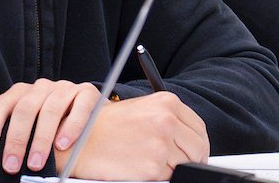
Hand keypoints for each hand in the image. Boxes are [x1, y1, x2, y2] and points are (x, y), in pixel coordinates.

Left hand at [0, 79, 98, 173]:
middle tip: (12, 165)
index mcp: (21, 93)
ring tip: (36, 163)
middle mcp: (41, 87)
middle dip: (16, 140)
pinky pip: (79, 108)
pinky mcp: (88, 92)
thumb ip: (18, 136)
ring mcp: (64, 88)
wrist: (88, 114)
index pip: (1, 105)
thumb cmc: (53, 127)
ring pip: (50, 110)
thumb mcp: (31, 128)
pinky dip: (71, 127)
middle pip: (25, 109)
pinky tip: (63, 145)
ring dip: (41, 139)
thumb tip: (4, 159)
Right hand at [53, 92, 207, 180]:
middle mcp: (166, 121)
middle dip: (193, 159)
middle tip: (181, 164)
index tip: (194, 152)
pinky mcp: (153, 167)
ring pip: (186, 164)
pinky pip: (169, 177)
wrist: (80, 138)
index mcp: (167, 103)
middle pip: (198, 147)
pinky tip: (143, 168)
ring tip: (154, 163)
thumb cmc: (107, 125)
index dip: (198, 143)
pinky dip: (160, 177)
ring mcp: (161, 144)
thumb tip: (189, 138)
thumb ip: (168, 119)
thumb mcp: (142, 109)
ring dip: (174, 167)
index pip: (198, 128)